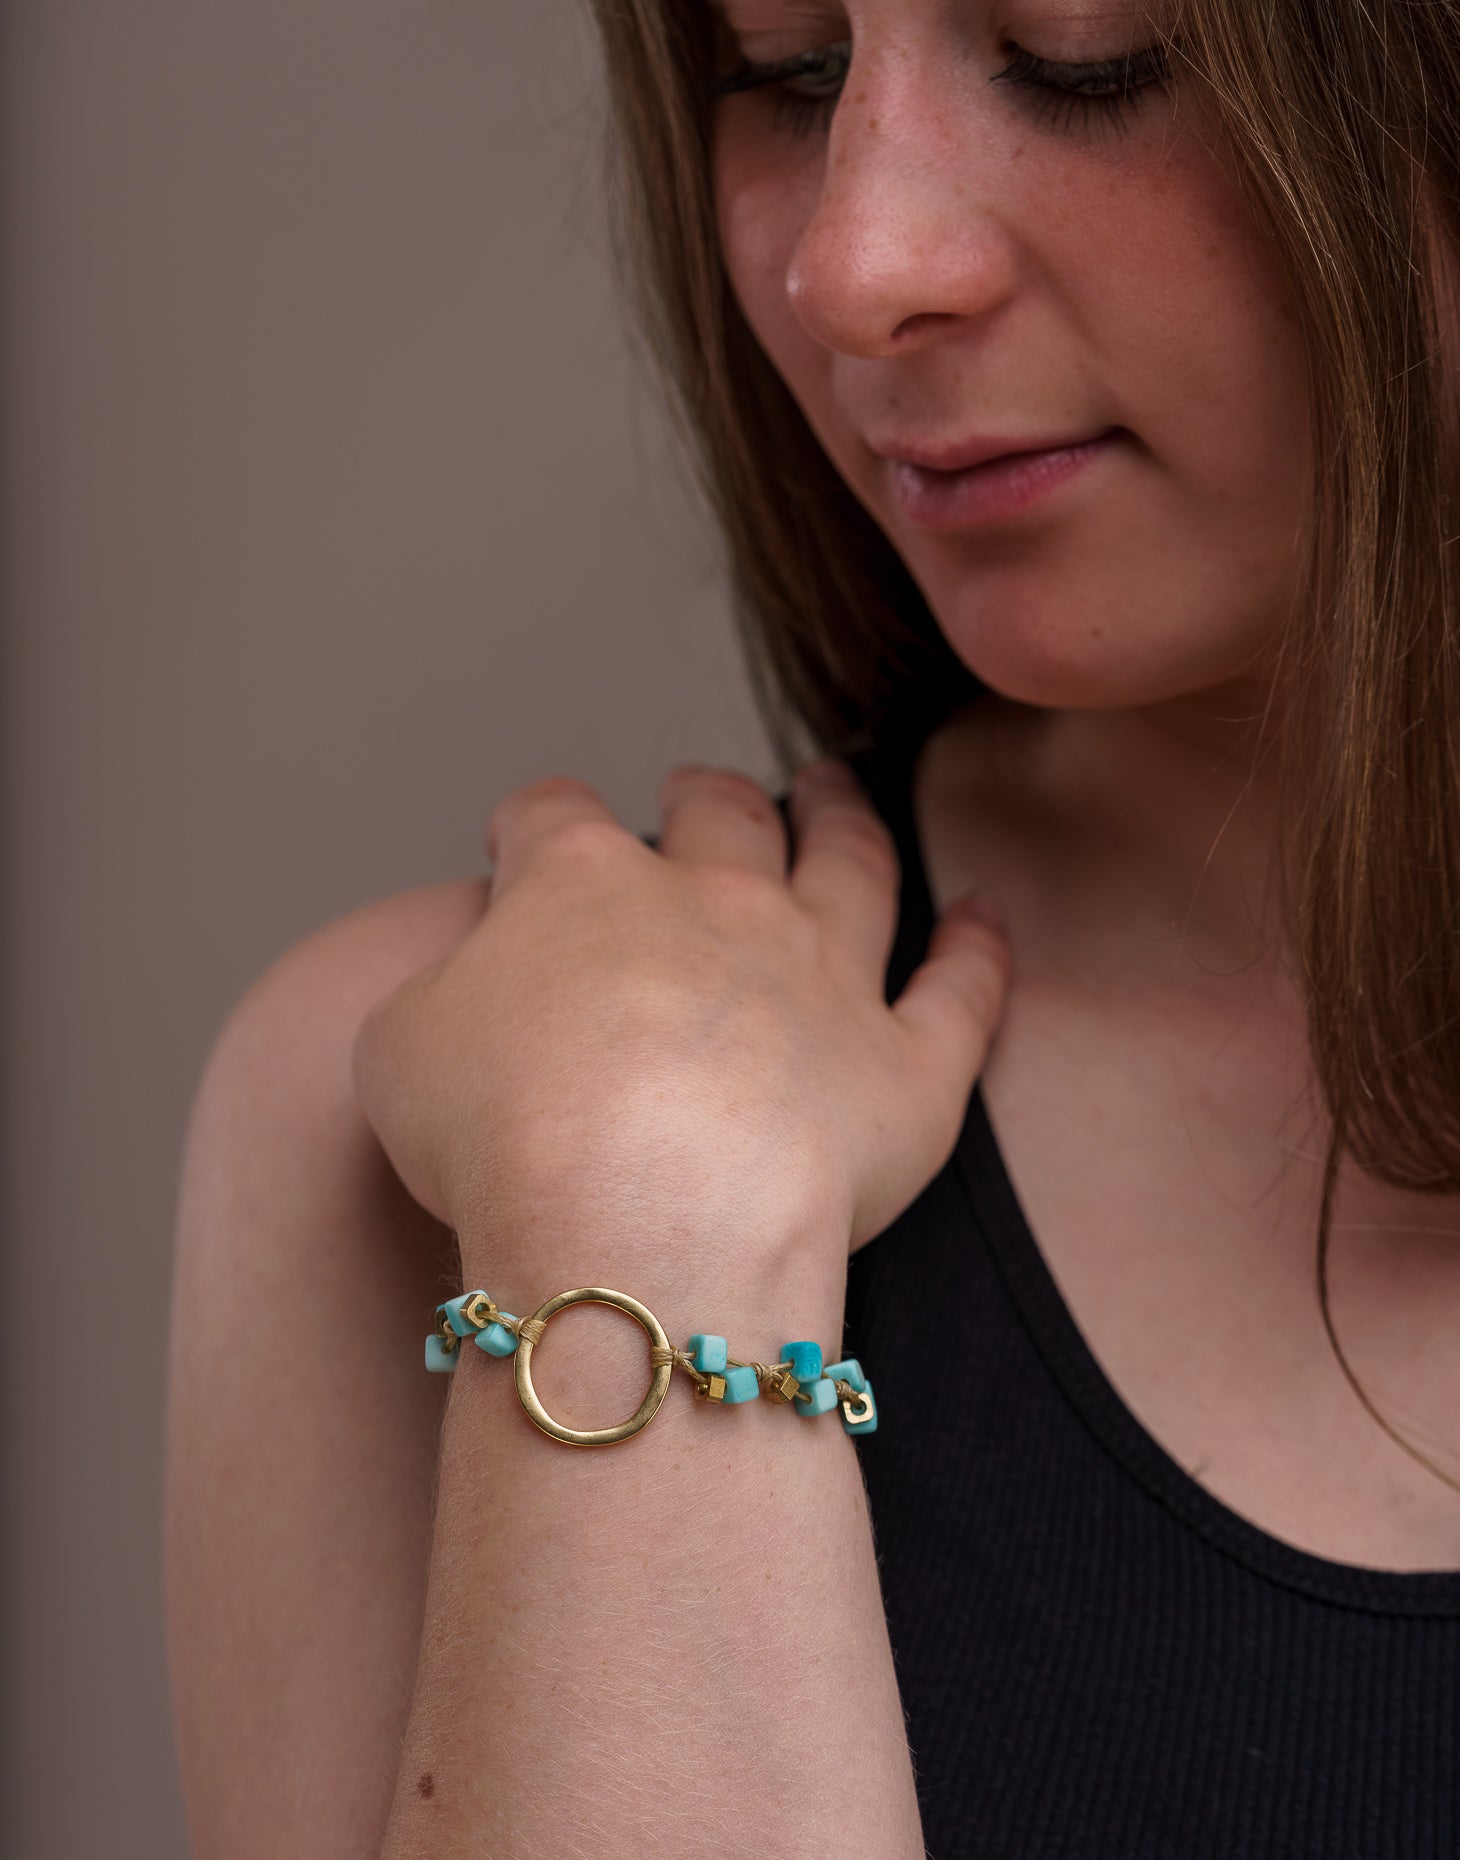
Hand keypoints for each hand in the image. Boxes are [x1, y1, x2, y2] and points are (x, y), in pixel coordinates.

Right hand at [351, 761, 1009, 1280]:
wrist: (636, 1226)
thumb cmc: (499, 1140)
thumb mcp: (400, 1046)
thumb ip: (444, 989)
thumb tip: (482, 986)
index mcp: (581, 883)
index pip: (550, 817)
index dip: (531, 826)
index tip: (521, 846)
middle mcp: (716, 900)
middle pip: (716, 814)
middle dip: (703, 795)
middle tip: (699, 789)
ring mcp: (821, 974)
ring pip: (849, 863)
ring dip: (842, 816)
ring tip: (837, 790)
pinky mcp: (902, 1066)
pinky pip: (959, 991)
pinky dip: (978, 950)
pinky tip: (983, 917)